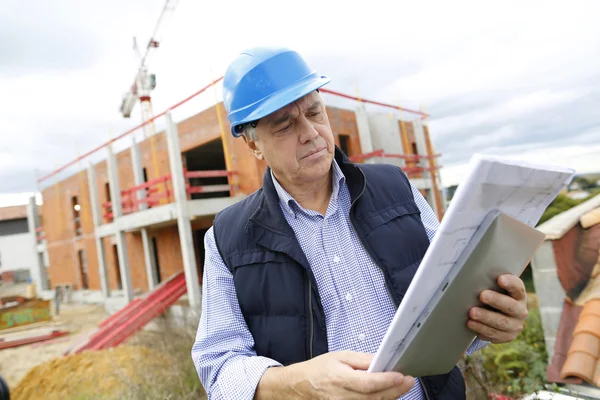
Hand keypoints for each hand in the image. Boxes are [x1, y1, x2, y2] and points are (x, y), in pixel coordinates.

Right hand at [256, 351, 414, 399]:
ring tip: (402, 387)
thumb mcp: (339, 356)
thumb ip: (362, 360)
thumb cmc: (319, 369)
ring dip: (390, 398)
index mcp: (340, 379)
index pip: (368, 383)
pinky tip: (388, 396)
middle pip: (374, 398)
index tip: (401, 375)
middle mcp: (342, 397)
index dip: (386, 381)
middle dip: (395, 390)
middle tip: (409, 381)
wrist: (300, 386)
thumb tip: (381, 359)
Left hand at [467, 274, 527, 343]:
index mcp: (519, 295)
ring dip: (485, 317)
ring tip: (472, 313)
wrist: (499, 315)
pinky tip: (471, 324)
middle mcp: (520, 311)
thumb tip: (473, 278)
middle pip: (510, 306)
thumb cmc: (494, 296)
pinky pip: (494, 335)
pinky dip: (481, 329)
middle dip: (495, 300)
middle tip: (482, 295)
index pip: (517, 288)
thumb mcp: (495, 289)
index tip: (500, 279)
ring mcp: (515, 325)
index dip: (510, 283)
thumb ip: (490, 283)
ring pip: (501, 323)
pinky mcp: (507, 337)